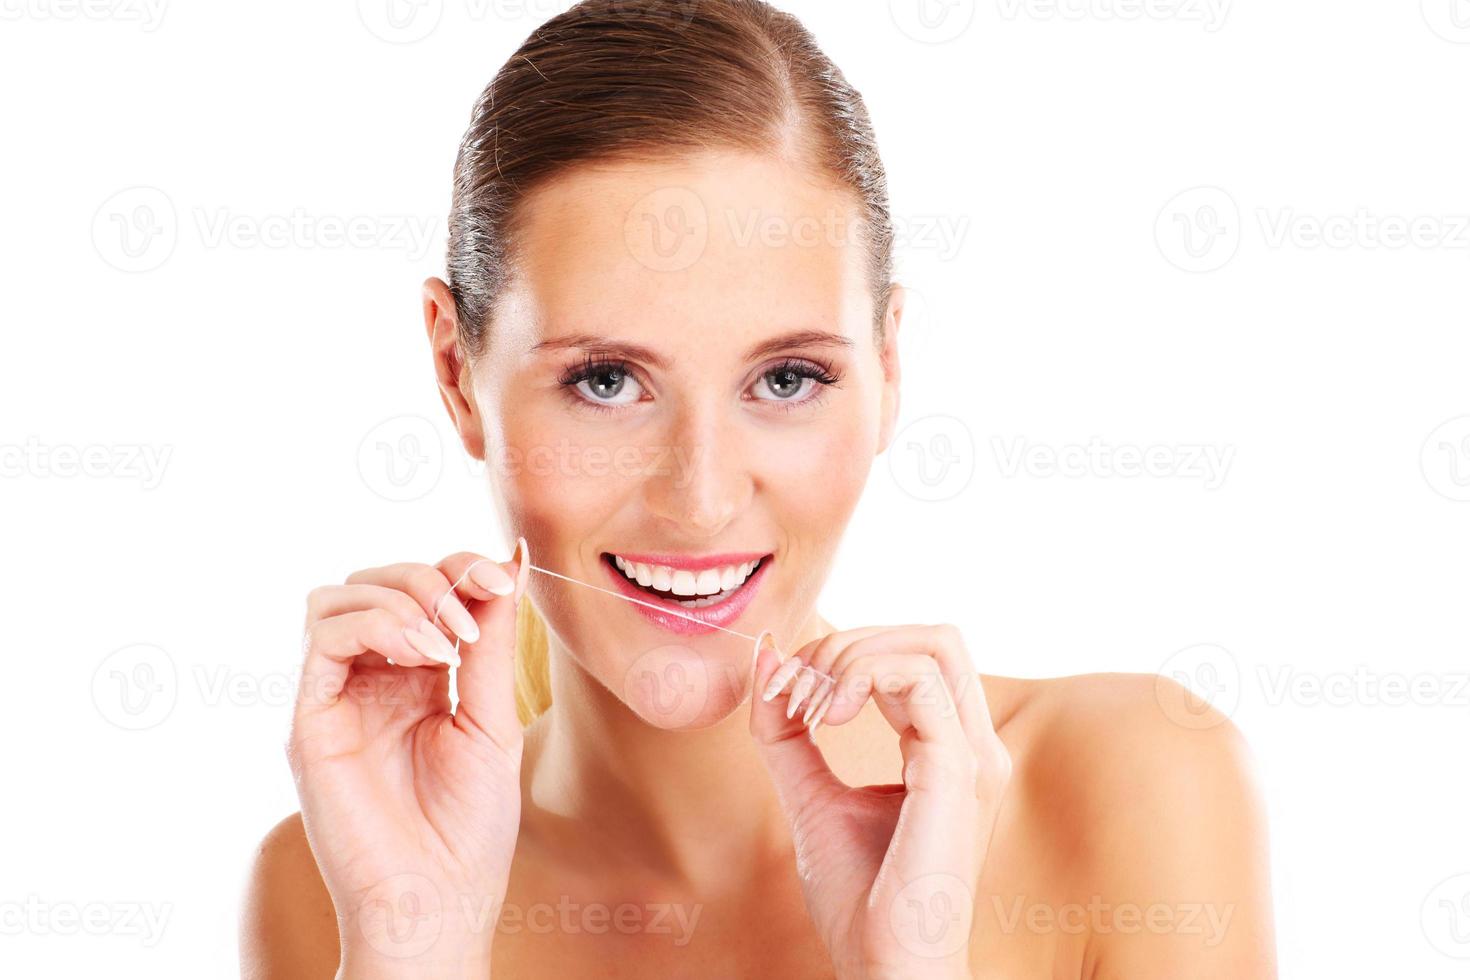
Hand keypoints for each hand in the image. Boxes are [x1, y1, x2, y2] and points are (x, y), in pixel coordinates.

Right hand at [287, 543, 528, 978]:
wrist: (438, 902)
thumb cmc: (469, 828)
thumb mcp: (494, 716)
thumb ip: (494, 640)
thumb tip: (512, 558)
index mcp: (418, 679)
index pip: (421, 589)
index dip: (458, 566)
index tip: (501, 574)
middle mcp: (370, 681)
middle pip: (376, 580)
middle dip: (432, 578)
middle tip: (474, 618)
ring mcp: (336, 697)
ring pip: (337, 596)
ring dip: (402, 597)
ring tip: (447, 643)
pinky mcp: (310, 720)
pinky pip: (322, 635)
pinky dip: (376, 624)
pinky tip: (423, 656)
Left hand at [749, 624, 1010, 979]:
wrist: (884, 965)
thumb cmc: (860, 897)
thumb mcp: (810, 795)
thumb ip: (787, 730)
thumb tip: (767, 656)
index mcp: (948, 749)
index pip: (915, 655)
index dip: (847, 653)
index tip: (788, 692)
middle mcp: (971, 744)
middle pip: (931, 636)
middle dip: (851, 644)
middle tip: (798, 689)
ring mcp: (972, 755)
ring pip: (931, 643)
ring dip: (853, 655)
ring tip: (812, 705)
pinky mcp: (957, 769)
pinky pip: (919, 678)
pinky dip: (862, 676)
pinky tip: (827, 718)